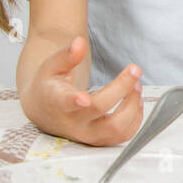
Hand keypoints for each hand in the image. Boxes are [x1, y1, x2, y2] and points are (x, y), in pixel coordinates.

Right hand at [25, 36, 144, 145]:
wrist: (45, 111)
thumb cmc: (50, 85)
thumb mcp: (52, 67)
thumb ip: (66, 56)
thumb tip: (79, 43)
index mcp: (57, 101)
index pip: (65, 103)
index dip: (74, 101)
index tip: (83, 98)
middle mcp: (72, 122)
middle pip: (100, 110)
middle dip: (122, 89)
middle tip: (134, 70)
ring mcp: (87, 134)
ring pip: (116, 128)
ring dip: (133, 106)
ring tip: (137, 86)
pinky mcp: (99, 140)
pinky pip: (123, 136)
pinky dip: (136, 119)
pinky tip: (136, 101)